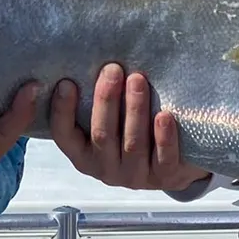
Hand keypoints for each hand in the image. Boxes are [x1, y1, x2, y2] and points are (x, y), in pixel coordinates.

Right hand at [51, 63, 209, 192]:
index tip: (67, 82)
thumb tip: (89, 60)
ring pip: (133, 144)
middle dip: (106, 100)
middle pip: (102, 135)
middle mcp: (106, 169)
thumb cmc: (133, 126)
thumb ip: (99, 100)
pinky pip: (164, 159)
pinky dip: (164, 138)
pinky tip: (164, 115)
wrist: (175, 161)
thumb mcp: (111, 118)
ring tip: (138, 79)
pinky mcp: (165, 178)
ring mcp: (135, 176)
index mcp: (84, 154)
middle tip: (113, 69)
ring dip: (135, 110)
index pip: (65, 135)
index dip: (62, 111)